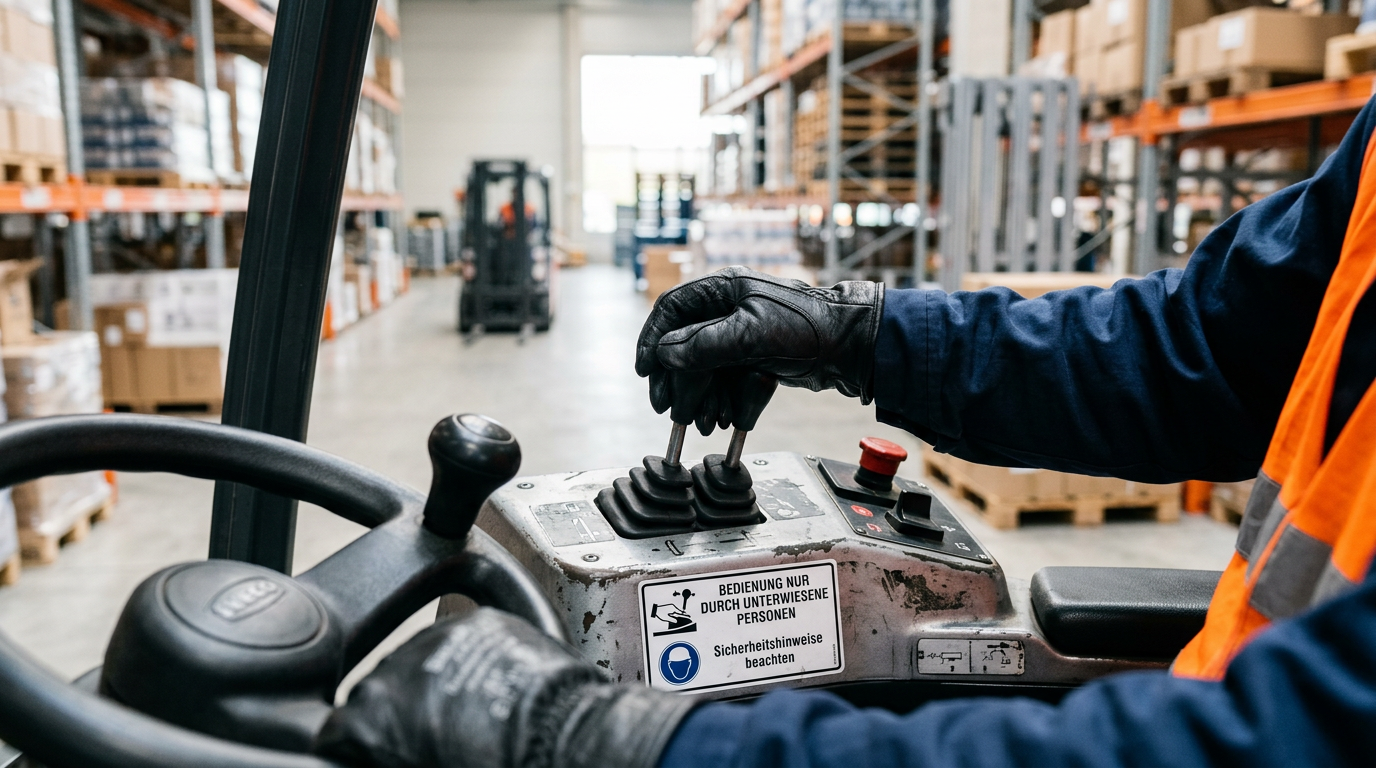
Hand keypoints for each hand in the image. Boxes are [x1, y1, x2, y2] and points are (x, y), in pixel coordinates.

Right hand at [314, 609, 694, 767]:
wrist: (564, 748)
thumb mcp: (422, 764)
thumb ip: (390, 749)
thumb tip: (388, 744)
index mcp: (369, 719)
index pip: (339, 724)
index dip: (365, 737)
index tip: (382, 744)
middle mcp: (393, 671)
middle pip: (382, 685)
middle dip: (406, 706)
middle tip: (442, 733)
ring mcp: (436, 639)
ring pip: (423, 656)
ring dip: (439, 676)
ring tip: (477, 711)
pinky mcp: (478, 620)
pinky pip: (464, 636)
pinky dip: (476, 656)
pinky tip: (497, 685)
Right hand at [636, 267, 884, 425]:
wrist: (853, 346)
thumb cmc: (810, 328)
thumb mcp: (752, 334)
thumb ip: (705, 344)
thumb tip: (666, 354)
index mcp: (724, 288)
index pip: (671, 309)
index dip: (653, 339)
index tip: (645, 371)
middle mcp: (729, 308)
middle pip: (685, 344)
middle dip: (676, 380)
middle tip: (666, 408)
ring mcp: (742, 333)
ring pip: (705, 367)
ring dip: (699, 396)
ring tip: (700, 422)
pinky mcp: (755, 356)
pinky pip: (726, 379)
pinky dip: (721, 399)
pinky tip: (721, 419)